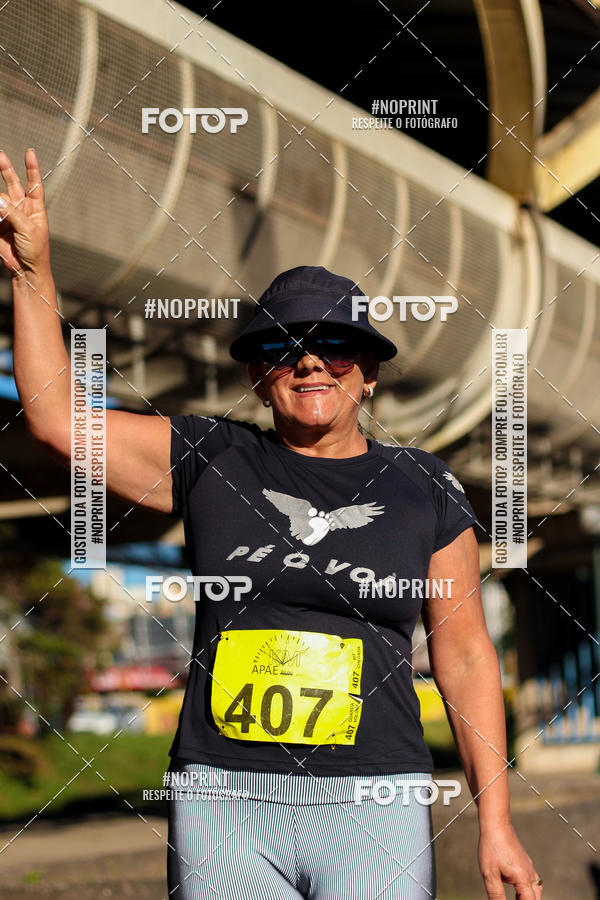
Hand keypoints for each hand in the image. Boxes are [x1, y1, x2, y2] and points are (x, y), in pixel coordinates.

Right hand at [0, 148, 49, 274]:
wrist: (26, 269)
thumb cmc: (35, 251)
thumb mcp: (29, 230)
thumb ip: (13, 213)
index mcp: (35, 208)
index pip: (34, 184)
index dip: (32, 168)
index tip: (30, 152)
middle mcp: (21, 209)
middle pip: (12, 184)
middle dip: (5, 169)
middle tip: (0, 155)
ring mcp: (8, 215)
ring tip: (1, 215)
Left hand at [478, 822, 542, 898]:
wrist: (496, 825)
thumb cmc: (492, 847)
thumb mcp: (489, 874)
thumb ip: (496, 895)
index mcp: (523, 879)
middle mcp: (530, 874)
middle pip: (535, 897)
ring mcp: (529, 867)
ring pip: (536, 889)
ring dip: (529, 897)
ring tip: (518, 899)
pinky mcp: (525, 862)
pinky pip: (532, 880)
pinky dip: (527, 889)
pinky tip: (518, 889)